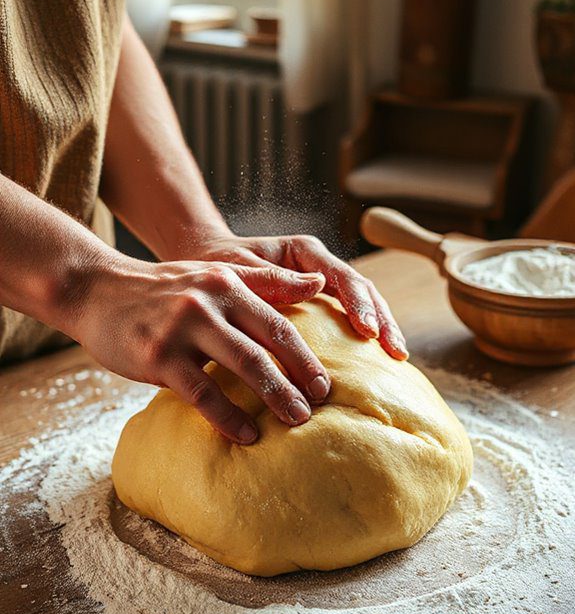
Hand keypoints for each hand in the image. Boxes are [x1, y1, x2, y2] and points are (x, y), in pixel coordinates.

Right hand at [76, 256, 330, 443]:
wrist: (96, 291)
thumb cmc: (162, 290)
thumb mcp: (212, 276)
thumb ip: (263, 282)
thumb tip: (317, 283)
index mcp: (227, 283)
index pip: (279, 318)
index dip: (306, 352)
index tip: (328, 381)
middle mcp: (209, 301)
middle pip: (268, 342)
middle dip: (300, 375)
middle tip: (321, 403)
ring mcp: (183, 328)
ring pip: (242, 365)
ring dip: (274, 397)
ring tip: (296, 420)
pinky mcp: (159, 356)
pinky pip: (203, 393)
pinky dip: (229, 417)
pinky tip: (247, 435)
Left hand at [189, 232, 408, 359]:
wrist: (201, 269)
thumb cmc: (215, 267)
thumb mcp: (237, 270)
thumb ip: (272, 277)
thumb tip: (316, 285)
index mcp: (303, 253)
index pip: (341, 276)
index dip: (359, 304)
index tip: (367, 331)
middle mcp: (319, 266)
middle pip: (362, 290)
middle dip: (382, 319)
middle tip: (396, 350)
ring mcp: (322, 286)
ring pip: (364, 304)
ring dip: (382, 328)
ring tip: (398, 356)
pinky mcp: (319, 306)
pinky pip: (348, 319)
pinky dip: (366, 338)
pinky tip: (378, 361)